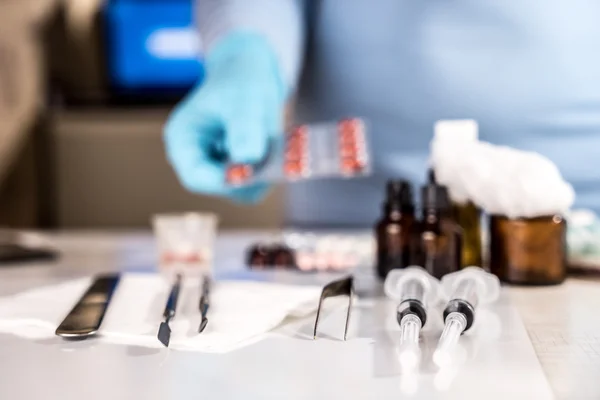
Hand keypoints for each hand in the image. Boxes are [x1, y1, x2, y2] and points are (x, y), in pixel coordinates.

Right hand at [164, 33, 285, 202]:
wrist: (254, 73)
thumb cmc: (243, 79)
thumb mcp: (245, 98)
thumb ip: (244, 127)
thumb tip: (247, 159)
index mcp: (183, 140)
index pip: (196, 177)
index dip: (225, 180)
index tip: (255, 170)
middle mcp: (196, 157)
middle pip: (221, 187)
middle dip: (251, 177)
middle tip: (278, 159)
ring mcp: (216, 165)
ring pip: (242, 189)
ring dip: (265, 174)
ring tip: (277, 144)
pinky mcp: (237, 168)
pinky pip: (256, 183)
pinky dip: (271, 171)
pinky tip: (277, 148)